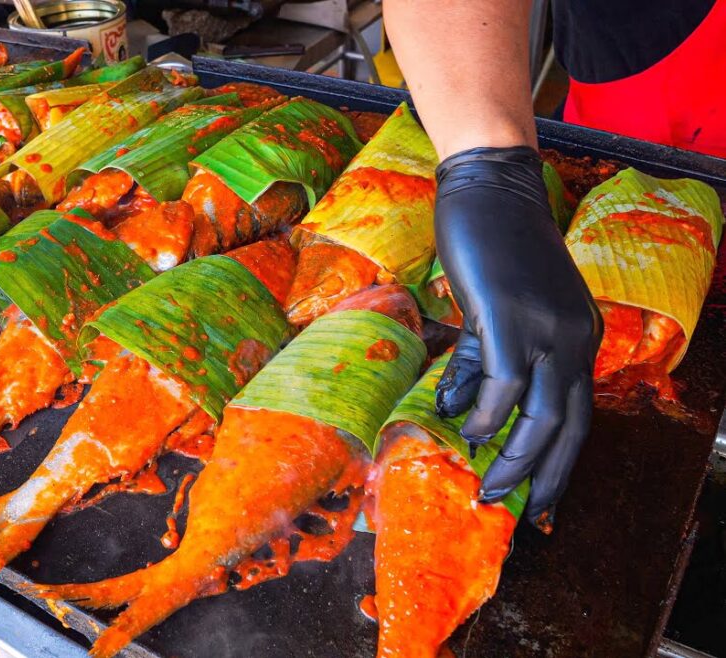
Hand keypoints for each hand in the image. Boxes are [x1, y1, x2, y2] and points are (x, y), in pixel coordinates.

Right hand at [433, 146, 601, 526]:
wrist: (487, 188)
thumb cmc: (490, 246)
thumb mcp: (494, 313)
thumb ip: (480, 362)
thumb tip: (454, 409)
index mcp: (579, 337)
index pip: (577, 415)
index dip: (559, 461)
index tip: (539, 496)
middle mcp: (575, 338)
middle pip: (570, 428)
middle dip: (546, 477)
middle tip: (518, 510)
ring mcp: (547, 329)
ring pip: (541, 417)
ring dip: (514, 459)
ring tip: (487, 486)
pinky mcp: (510, 319)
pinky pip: (504, 386)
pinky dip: (484, 416)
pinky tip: (462, 428)